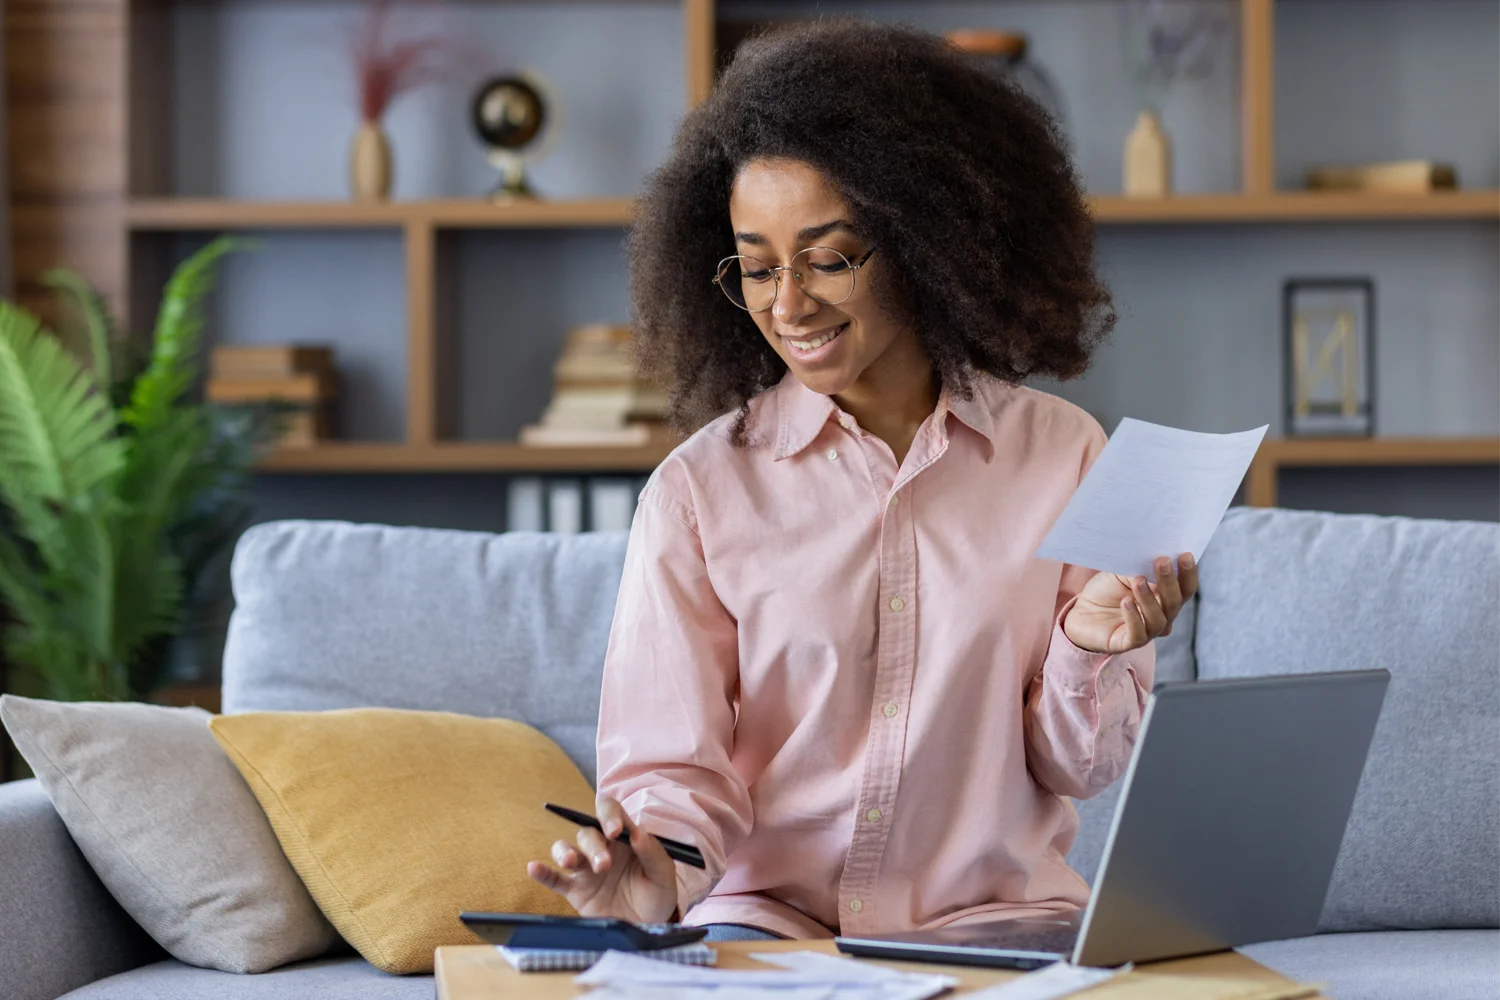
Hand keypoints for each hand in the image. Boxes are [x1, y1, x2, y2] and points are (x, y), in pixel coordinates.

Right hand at [526, 796, 678, 923]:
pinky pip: (555, 879)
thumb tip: (639, 833)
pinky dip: (543, 872)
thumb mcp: (664, 874)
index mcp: (624, 837)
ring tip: (571, 862)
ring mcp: (586, 869)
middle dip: (593, 846)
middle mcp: (602, 848)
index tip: (615, 830)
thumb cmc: (656, 894)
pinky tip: (534, 868)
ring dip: (565, 852)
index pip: (609, 812)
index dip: (608, 815)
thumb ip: (653, 853)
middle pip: (586, 832)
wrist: (649, 927)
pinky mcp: (575, 890)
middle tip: (604, 865)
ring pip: (566, 848)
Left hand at [1062, 553, 1197, 654]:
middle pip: (1174, 603)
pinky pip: (1138, 634)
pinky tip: (1126, 602)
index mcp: (1165, 598)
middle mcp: (1162, 617)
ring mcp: (1147, 632)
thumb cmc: (1107, 590)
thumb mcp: (1123, 573)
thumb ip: (1141, 567)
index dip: (1188, 574)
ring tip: (1138, 580)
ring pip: (1158, 620)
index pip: (1185, 589)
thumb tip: (1157, 556)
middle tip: (1161, 562)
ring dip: (1149, 598)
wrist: (1081, 611)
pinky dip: (1134, 617)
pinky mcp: (1127, 643)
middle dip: (1169, 581)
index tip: (1185, 555)